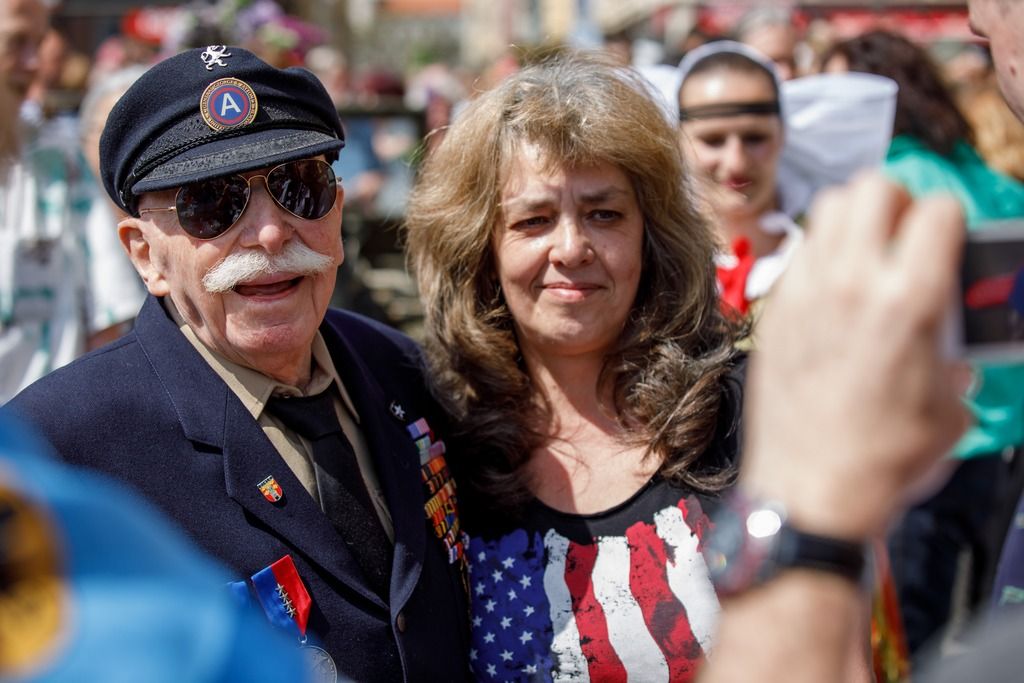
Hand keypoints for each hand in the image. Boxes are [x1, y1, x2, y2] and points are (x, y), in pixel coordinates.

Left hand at [741, 173, 969, 538]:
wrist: (809, 489)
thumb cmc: (883, 458)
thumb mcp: (949, 406)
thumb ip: (954, 355)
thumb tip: (951, 343)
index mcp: (909, 301)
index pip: (937, 208)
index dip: (950, 218)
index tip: (948, 242)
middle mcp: (853, 284)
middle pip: (872, 187)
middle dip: (897, 201)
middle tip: (904, 235)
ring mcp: (805, 294)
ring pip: (827, 209)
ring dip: (854, 218)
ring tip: (867, 251)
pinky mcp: (774, 312)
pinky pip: (800, 254)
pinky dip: (821, 254)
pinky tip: (833, 289)